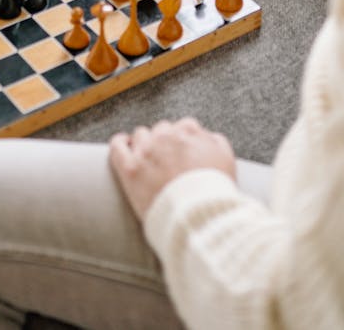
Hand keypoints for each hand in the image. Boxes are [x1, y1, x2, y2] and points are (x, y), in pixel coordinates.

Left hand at [109, 117, 235, 221]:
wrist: (198, 217)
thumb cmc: (213, 191)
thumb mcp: (226, 159)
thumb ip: (214, 140)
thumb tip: (205, 136)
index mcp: (188, 132)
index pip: (184, 126)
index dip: (184, 140)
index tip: (184, 152)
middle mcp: (165, 137)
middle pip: (162, 130)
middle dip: (165, 142)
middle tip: (169, 161)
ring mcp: (146, 152)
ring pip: (141, 135)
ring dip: (145, 143)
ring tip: (148, 159)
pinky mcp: (130, 170)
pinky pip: (117, 146)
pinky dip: (120, 143)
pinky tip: (123, 145)